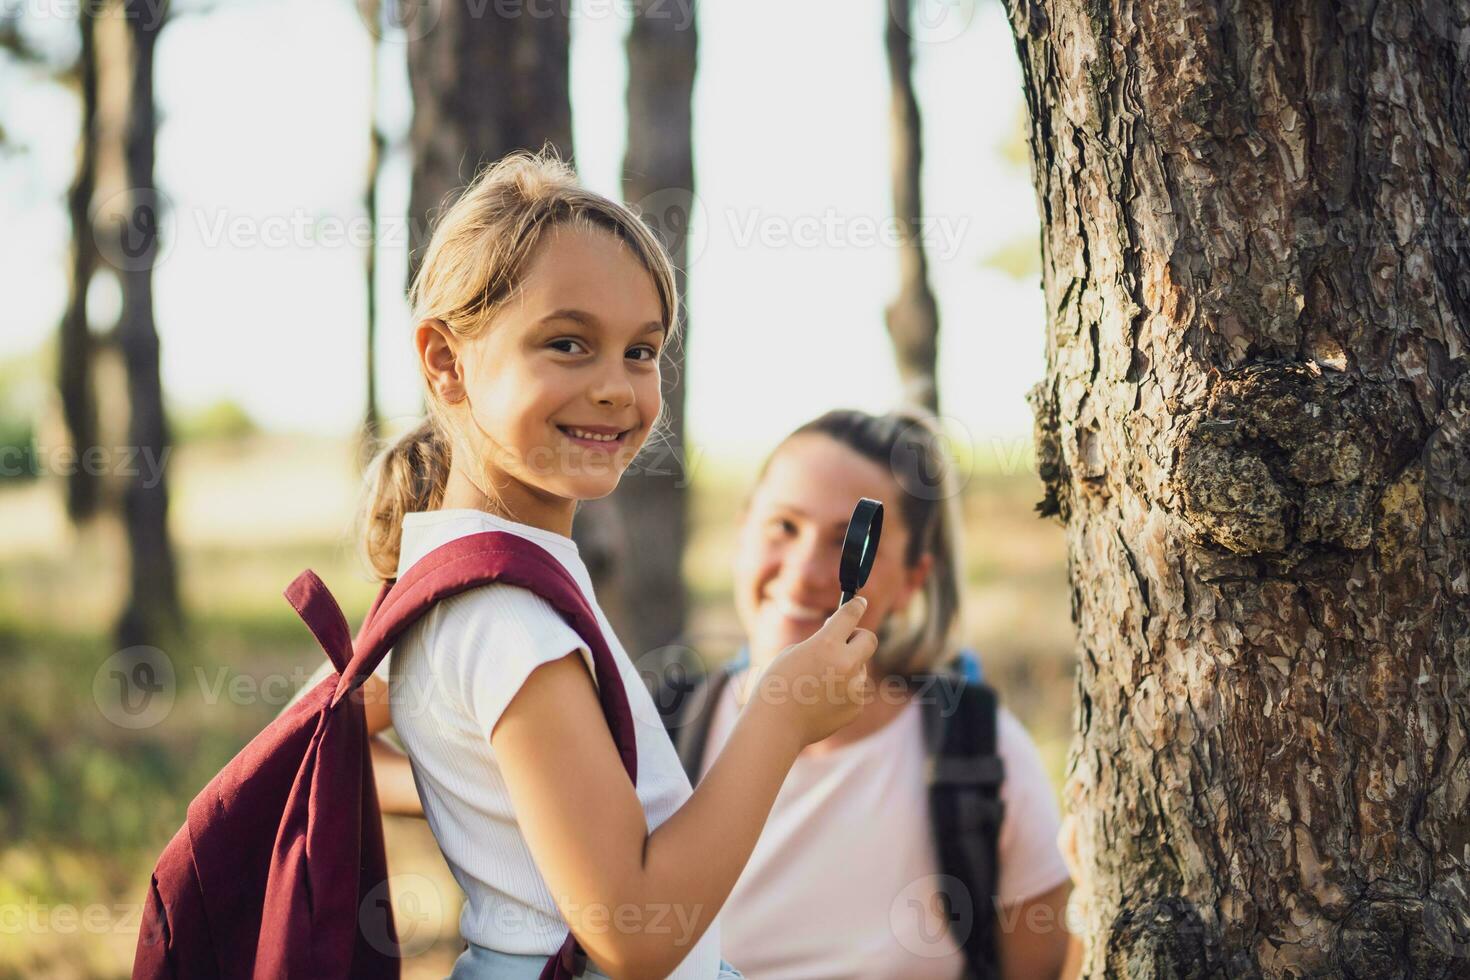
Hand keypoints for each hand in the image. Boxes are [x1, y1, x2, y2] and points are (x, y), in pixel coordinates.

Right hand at [749, 596, 878, 747]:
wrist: (776, 725)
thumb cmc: (777, 684)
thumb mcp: (794, 652)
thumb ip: (822, 644)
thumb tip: (842, 643)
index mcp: (826, 644)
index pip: (850, 615)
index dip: (856, 606)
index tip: (859, 603)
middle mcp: (846, 663)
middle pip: (869, 639)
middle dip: (859, 637)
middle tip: (846, 642)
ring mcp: (854, 687)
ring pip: (859, 668)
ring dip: (846, 669)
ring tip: (818, 684)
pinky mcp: (856, 706)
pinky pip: (854, 690)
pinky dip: (843, 692)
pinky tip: (821, 701)